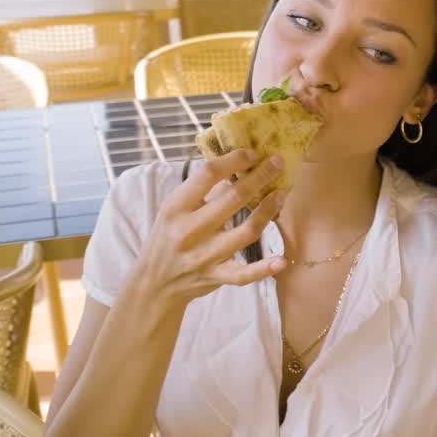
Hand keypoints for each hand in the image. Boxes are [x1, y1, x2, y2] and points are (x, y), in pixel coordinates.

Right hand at [132, 149, 287, 306]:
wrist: (154, 284)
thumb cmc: (168, 239)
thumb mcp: (174, 211)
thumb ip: (200, 192)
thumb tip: (235, 171)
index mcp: (176, 207)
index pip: (208, 175)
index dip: (234, 160)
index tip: (252, 153)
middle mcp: (189, 230)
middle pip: (234, 198)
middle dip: (260, 176)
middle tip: (277, 163)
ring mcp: (204, 256)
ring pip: (246, 231)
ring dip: (268, 211)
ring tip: (282, 194)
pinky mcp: (215, 277)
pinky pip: (243, 274)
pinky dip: (263, 269)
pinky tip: (282, 260)